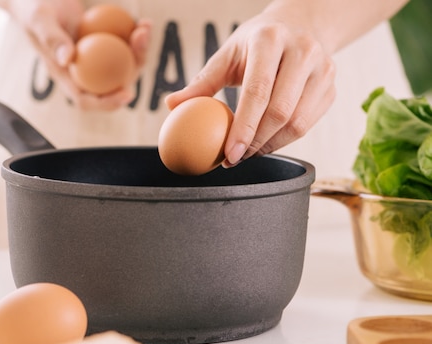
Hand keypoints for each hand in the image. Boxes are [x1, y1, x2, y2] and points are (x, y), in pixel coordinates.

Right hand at [9, 0, 151, 110]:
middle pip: (111, 83)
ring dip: (138, 50)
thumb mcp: (39, 18)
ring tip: (144, 29)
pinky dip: (133, 36)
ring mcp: (91, 57)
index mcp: (62, 74)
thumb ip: (51, 38)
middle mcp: (79, 70)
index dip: (107, 103)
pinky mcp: (99, 42)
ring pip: (121, 64)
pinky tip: (142, 22)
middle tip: (141, 45)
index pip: (84, 99)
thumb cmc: (32, 5)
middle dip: (132, 70)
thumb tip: (68, 59)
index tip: (127, 93)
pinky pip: (121, 45)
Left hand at [165, 8, 335, 166]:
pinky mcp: (332, 86)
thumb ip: (202, 82)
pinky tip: (265, 144)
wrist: (300, 26)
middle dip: (254, 143)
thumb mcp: (227, 54)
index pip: (257, 91)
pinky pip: (307, 124)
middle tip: (233, 158)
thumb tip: (171, 106)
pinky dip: (284, 141)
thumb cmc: (255, 44)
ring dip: (269, 146)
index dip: (243, 127)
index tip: (228, 154)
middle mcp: (303, 50)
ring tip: (246, 152)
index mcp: (270, 39)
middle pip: (280, 111)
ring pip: (297, 122)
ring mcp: (323, 68)